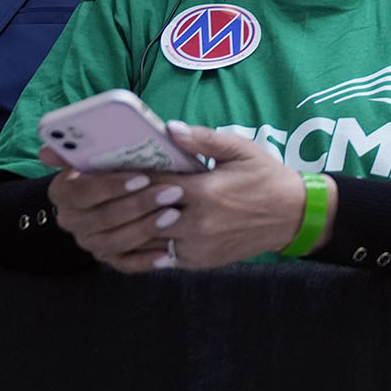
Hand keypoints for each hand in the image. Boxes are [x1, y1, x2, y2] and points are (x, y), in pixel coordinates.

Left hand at [41, 121, 309, 271]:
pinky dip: (145, 245)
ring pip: (147, 240)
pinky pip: (161, 256)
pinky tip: (132, 232)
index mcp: (204, 192)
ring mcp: (197, 246)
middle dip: (121, 204)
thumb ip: (203, 139)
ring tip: (107, 214)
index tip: (106, 169)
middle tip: (97, 194)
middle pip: (143, 216)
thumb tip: (169, 129)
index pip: (152, 185)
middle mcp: (197, 223)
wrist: (293, 216)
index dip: (127, 178)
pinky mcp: (200, 261)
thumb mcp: (240, 150)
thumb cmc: (266, 177)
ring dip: (127, 228)